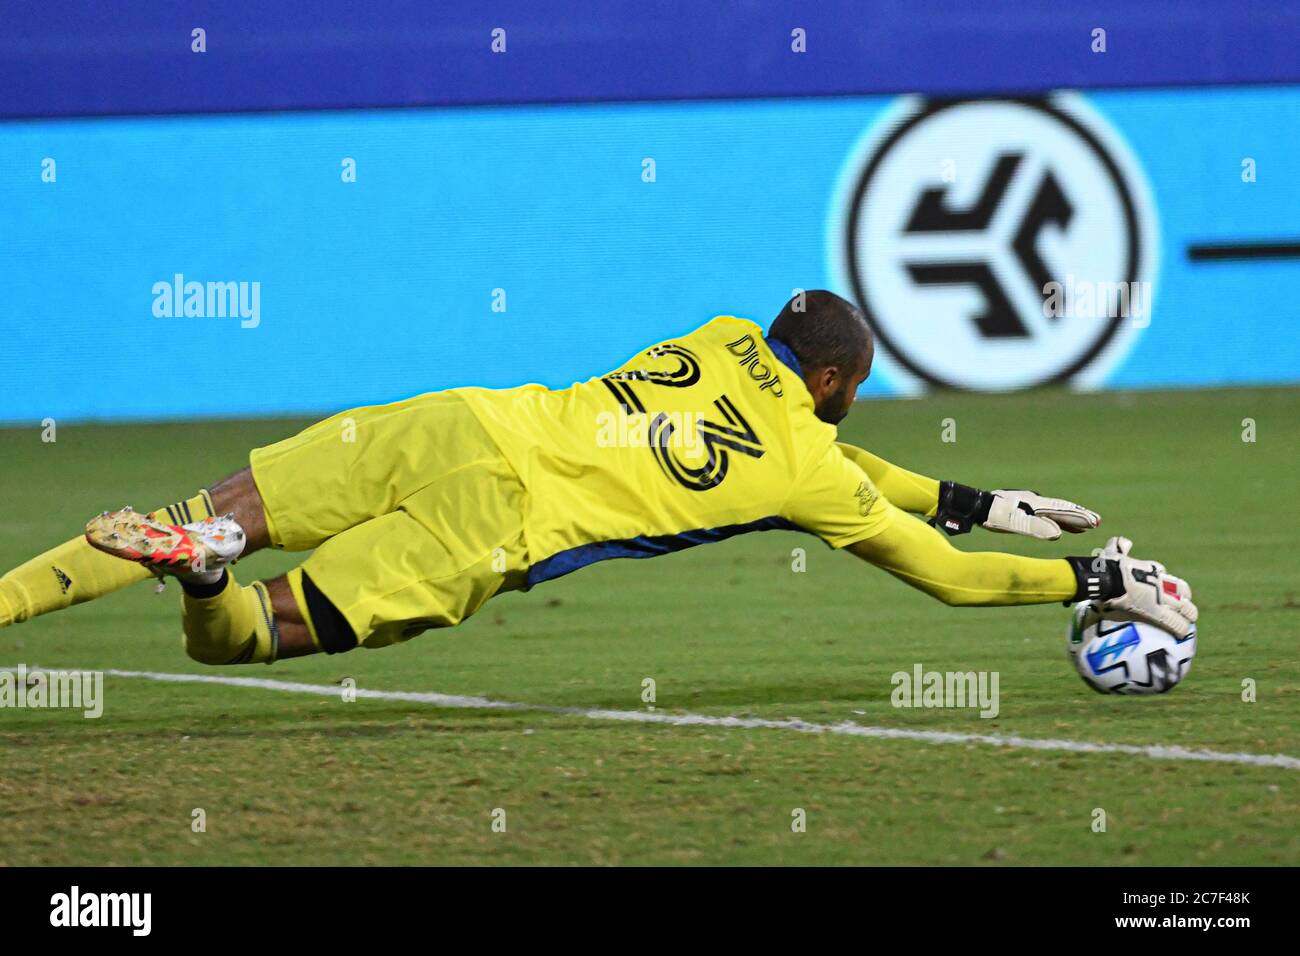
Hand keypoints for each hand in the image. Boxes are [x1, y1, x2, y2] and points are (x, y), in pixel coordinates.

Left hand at [983, 490, 1099, 540]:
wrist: (977, 506)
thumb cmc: (995, 515)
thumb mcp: (1015, 523)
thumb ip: (1036, 528)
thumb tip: (1058, 533)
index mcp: (1037, 504)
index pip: (1063, 510)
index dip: (1080, 517)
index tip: (1095, 522)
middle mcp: (1036, 502)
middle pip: (1062, 509)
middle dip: (1080, 516)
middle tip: (1097, 521)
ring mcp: (1030, 505)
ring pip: (1055, 512)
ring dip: (1070, 519)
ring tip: (1086, 526)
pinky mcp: (1023, 509)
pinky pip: (1045, 515)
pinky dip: (1056, 520)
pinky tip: (1060, 527)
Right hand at [1094, 535, 1198, 638]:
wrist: (1111, 581)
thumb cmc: (1108, 567)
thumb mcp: (1112, 552)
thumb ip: (1118, 545)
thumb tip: (1124, 541)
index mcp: (1153, 569)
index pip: (1167, 577)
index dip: (1167, 585)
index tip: (1166, 591)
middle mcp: (1163, 582)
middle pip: (1183, 592)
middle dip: (1185, 601)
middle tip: (1184, 610)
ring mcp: (1164, 598)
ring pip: (1186, 608)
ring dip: (1188, 615)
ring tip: (1188, 623)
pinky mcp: (1160, 613)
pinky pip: (1177, 622)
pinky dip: (1181, 628)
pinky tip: (1183, 633)